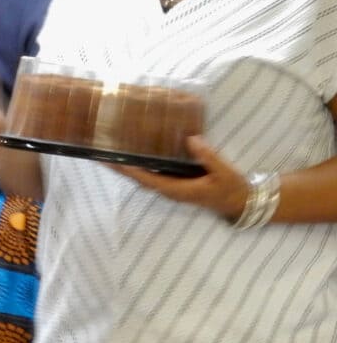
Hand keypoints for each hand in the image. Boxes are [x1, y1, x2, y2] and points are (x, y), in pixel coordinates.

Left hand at [112, 135, 249, 220]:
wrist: (240, 203)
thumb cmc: (231, 188)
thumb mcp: (222, 171)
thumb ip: (207, 156)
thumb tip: (191, 139)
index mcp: (177, 189)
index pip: (147, 179)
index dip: (129, 171)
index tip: (113, 162)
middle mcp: (170, 190)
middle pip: (140, 179)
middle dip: (122, 169)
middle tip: (103, 154)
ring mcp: (172, 188)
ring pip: (145, 178)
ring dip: (129, 168)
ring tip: (113, 153)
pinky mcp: (176, 184)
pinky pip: (154, 176)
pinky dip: (142, 167)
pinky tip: (137, 156)